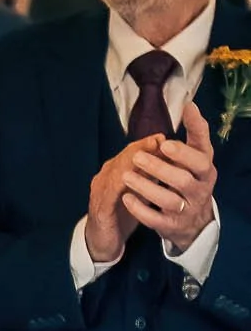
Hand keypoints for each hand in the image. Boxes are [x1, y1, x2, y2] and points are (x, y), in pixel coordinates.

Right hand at [84, 134, 163, 264]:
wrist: (102, 242)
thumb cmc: (121, 216)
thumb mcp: (137, 193)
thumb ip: (148, 178)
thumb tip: (168, 163)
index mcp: (115, 173)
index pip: (130, 153)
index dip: (145, 144)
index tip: (162, 137)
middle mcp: (105, 178)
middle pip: (123, 158)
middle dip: (141, 148)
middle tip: (158, 140)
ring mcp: (100, 192)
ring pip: (116, 171)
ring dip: (132, 161)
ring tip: (147, 156)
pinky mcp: (100, 209)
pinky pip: (111, 194)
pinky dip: (122, 184)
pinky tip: (132, 179)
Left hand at [120, 101, 217, 252]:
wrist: (194, 220)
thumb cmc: (192, 178)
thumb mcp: (197, 157)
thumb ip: (194, 133)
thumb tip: (189, 104)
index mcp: (206, 171)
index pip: (201, 160)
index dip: (183, 153)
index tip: (165, 143)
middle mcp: (200, 191)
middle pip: (182, 180)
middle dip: (159, 168)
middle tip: (137, 158)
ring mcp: (186, 210)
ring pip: (169, 200)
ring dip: (146, 187)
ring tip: (125, 176)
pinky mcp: (172, 226)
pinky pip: (156, 219)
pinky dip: (140, 209)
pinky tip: (126, 198)